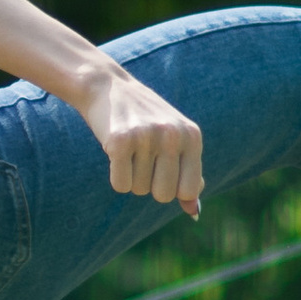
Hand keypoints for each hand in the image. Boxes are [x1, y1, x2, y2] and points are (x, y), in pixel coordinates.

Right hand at [78, 60, 203, 216]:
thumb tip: (193, 212)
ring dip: (132, 176)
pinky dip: (116, 177)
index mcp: (192, 136)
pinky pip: (121, 185)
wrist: (107, 87)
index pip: (189, 190)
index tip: (163, 170)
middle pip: (163, 195)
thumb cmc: (145, 121)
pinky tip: (116, 152)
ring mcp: (147, 137)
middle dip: (150, 185)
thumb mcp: (175, 142)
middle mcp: (172, 135)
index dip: (173, 188)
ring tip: (130, 149)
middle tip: (142, 159)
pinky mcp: (120, 141)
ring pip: (139, 190)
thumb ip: (188, 176)